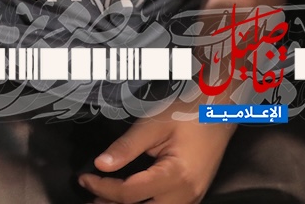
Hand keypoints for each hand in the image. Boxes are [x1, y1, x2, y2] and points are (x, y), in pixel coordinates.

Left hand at [79, 113, 233, 203]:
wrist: (220, 111)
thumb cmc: (188, 113)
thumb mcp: (152, 125)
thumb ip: (126, 147)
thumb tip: (101, 164)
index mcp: (177, 176)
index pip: (130, 193)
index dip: (103, 187)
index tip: (84, 178)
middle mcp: (187, 194)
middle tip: (90, 198)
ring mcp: (193, 197)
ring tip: (104, 201)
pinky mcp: (193, 194)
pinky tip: (129, 199)